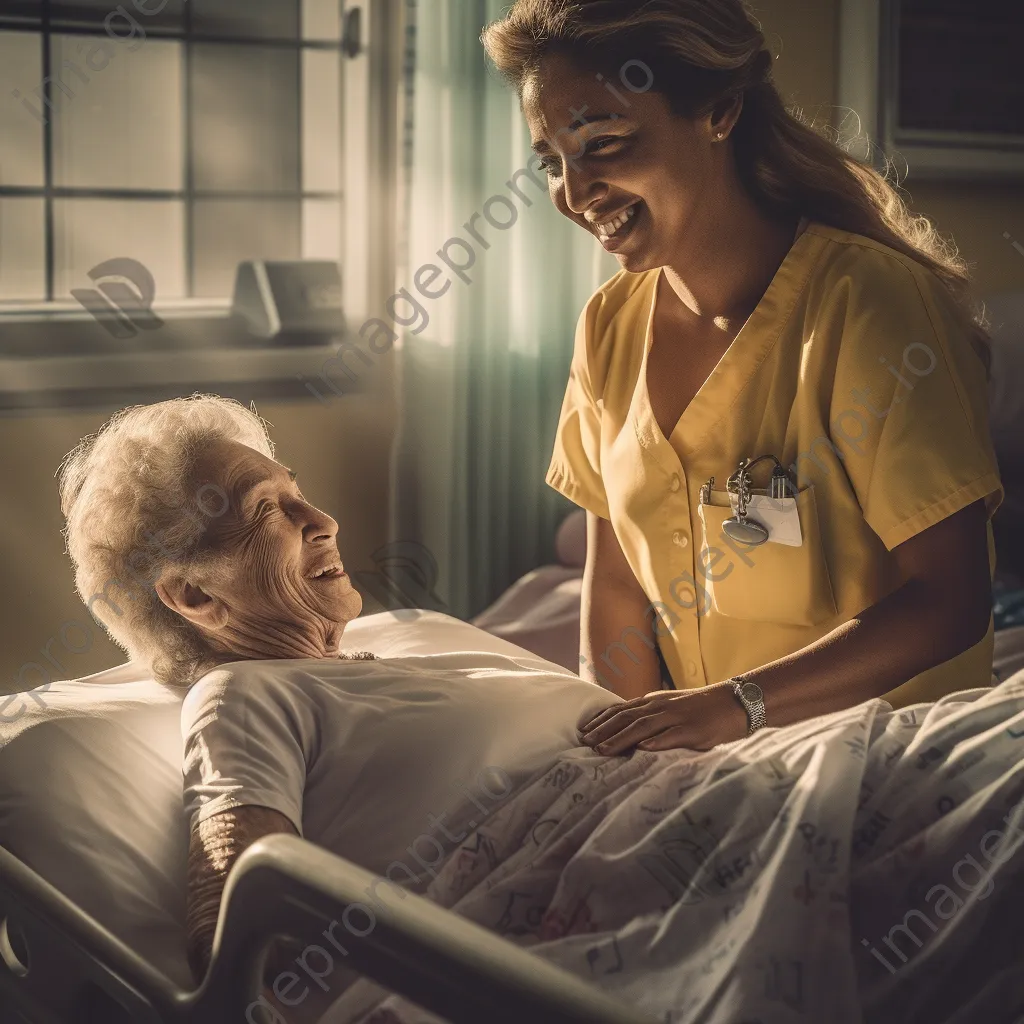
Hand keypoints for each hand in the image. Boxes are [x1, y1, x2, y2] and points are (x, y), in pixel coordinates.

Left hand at [578, 682, 748, 753]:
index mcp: (655, 701)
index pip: (622, 710)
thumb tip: (629, 732)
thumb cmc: (701, 708)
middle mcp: (662, 706)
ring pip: (644, 726)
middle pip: (627, 717)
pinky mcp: (694, 730)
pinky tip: (643, 749)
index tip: (583, 731)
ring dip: (621, 738)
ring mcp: (677, 717)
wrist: (734, 702)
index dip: (601, 721)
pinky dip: (657, 741)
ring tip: (604, 750)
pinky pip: (673, 735)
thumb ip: (651, 716)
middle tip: (584, 743)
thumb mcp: (671, 707)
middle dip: (604, 730)